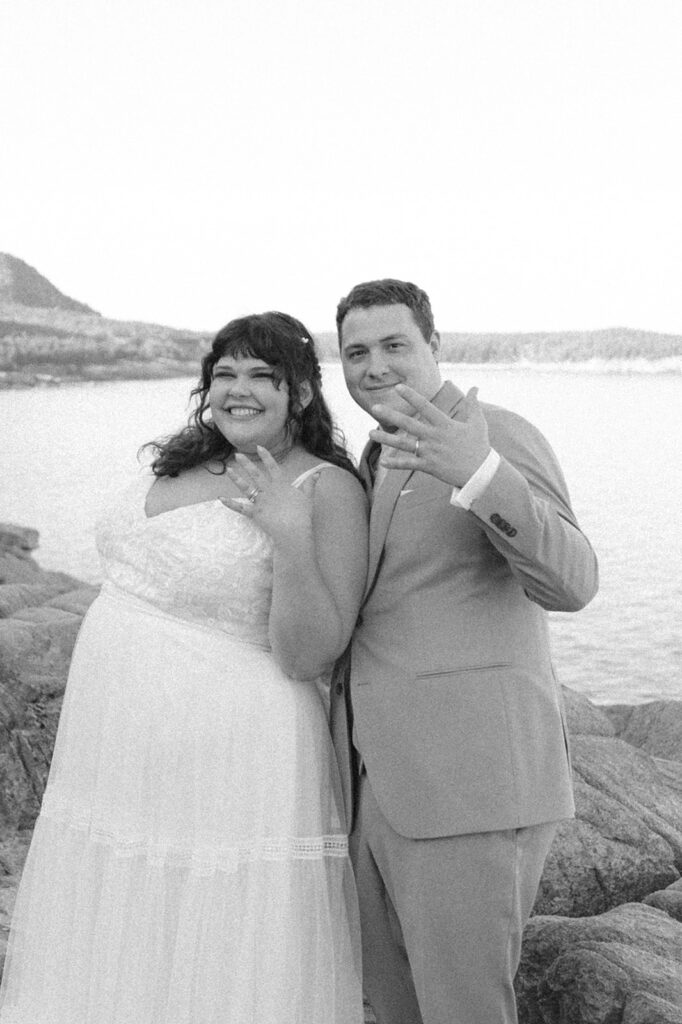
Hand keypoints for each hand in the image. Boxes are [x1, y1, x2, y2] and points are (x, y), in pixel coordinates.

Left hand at [222, 446, 315, 547]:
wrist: (294, 530)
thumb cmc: (302, 515)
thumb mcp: (308, 497)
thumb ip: (310, 484)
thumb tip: (318, 473)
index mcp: (281, 485)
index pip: (273, 467)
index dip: (266, 456)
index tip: (259, 447)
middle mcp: (269, 491)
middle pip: (256, 474)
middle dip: (246, 464)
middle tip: (237, 455)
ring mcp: (261, 502)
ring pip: (246, 488)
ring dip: (236, 478)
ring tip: (228, 470)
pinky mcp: (255, 513)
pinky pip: (241, 508)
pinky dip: (230, 504)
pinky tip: (220, 498)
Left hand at [369, 384, 490, 487]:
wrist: (480, 472)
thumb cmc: (479, 446)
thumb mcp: (478, 422)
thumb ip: (473, 404)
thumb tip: (475, 387)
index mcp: (444, 424)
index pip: (425, 406)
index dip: (411, 396)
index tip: (397, 387)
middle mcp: (434, 437)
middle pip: (409, 424)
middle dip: (391, 415)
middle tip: (374, 407)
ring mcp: (430, 452)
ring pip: (404, 444)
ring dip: (386, 439)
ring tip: (370, 433)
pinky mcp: (429, 466)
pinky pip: (409, 465)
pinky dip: (396, 464)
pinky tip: (382, 462)